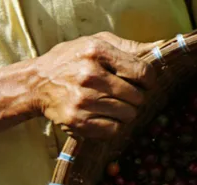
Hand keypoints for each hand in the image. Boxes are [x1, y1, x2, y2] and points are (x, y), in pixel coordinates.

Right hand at [0, 32, 157, 139]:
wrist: (36, 83)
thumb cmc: (71, 60)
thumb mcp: (96, 43)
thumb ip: (128, 47)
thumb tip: (159, 48)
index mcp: (96, 52)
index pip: (141, 73)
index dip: (148, 81)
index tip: (143, 83)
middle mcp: (89, 76)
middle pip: (137, 97)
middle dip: (135, 97)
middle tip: (123, 95)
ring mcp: (83, 101)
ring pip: (128, 115)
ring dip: (124, 112)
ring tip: (111, 104)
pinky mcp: (77, 122)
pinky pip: (113, 130)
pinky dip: (113, 125)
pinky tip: (103, 115)